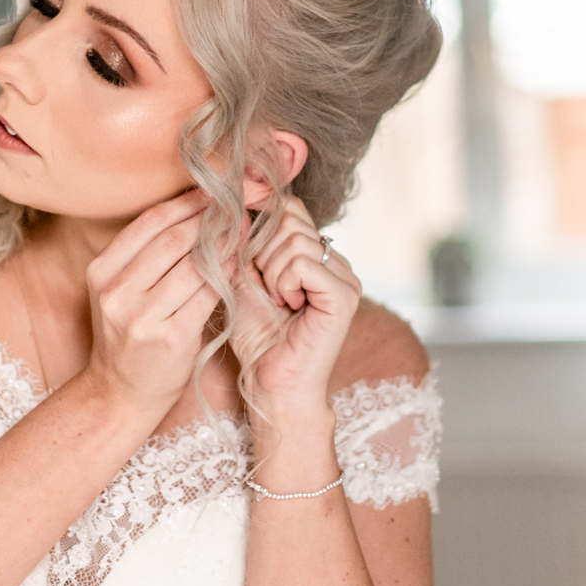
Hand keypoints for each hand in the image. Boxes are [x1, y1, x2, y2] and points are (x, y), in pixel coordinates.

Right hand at [84, 189, 220, 414]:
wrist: (121, 395)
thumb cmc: (129, 338)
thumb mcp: (121, 291)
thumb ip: (146, 255)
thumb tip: (192, 209)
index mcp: (101, 271)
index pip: (149, 222)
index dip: (186, 203)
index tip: (214, 192)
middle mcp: (116, 291)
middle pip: (172, 239)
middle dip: (209, 218)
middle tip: (238, 205)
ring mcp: (141, 316)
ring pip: (193, 264)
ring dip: (224, 243)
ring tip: (244, 228)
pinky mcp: (170, 337)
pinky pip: (207, 294)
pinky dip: (226, 273)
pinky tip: (239, 262)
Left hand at [231, 196, 360, 418]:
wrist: (269, 382)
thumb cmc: (256, 336)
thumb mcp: (241, 276)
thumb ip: (243, 240)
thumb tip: (240, 203)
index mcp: (316, 255)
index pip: (289, 207)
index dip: (260, 224)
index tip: (248, 259)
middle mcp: (336, 261)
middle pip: (290, 218)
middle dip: (262, 251)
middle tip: (266, 288)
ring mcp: (345, 277)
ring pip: (294, 239)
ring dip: (270, 272)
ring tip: (277, 301)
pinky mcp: (344, 295)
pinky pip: (302, 263)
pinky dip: (283, 283)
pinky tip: (289, 307)